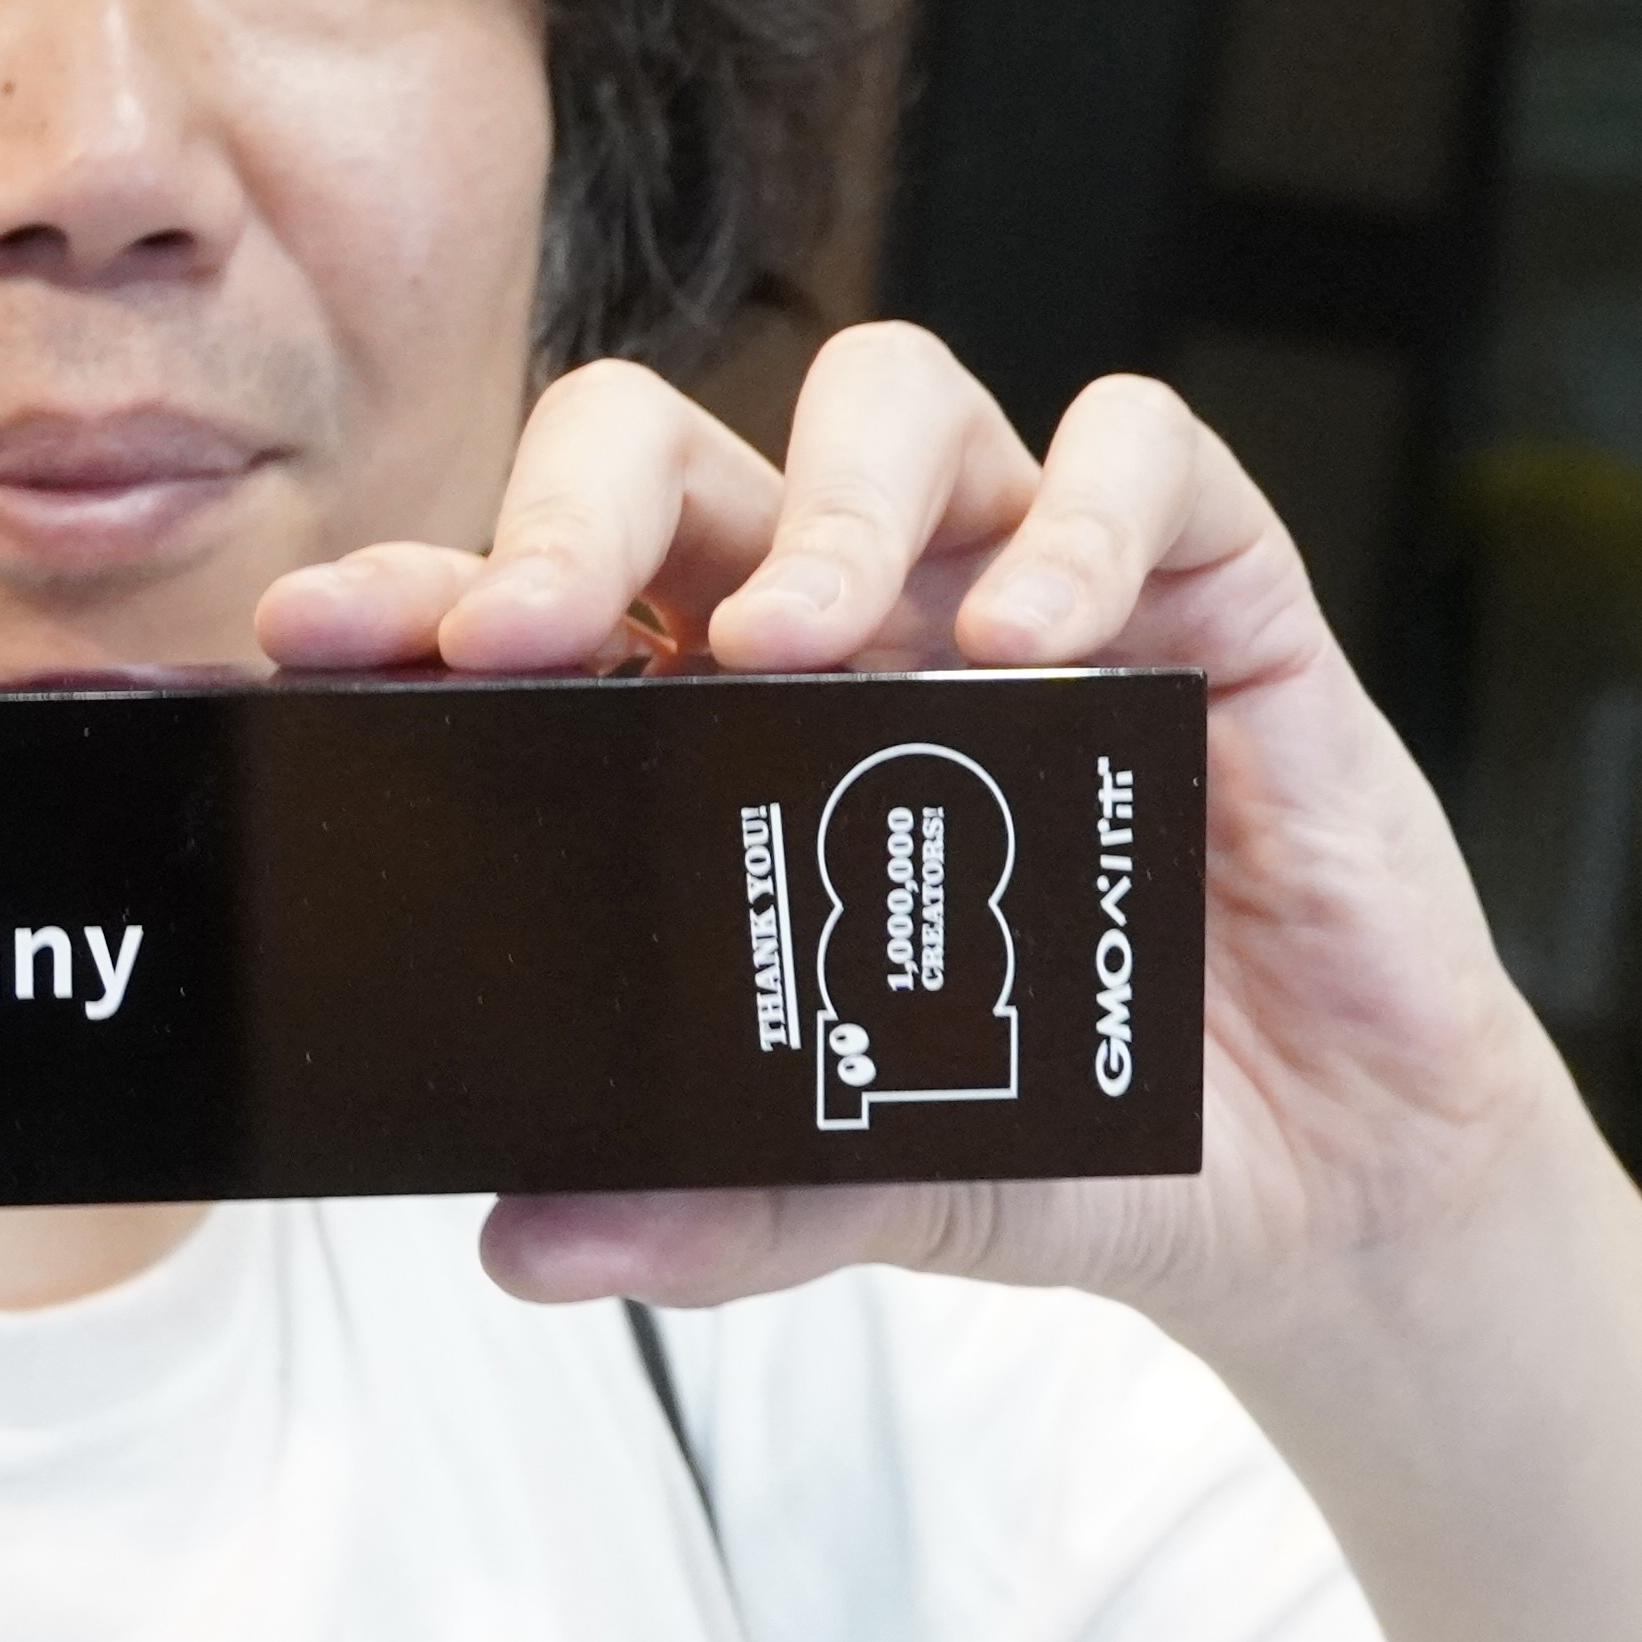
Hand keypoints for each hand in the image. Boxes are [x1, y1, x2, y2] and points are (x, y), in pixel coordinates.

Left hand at [251, 326, 1576, 1323]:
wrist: (1319, 1194)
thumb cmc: (1074, 1132)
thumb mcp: (873, 1183)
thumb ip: (714, 1205)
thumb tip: (526, 1240)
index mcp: (727, 727)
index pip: (551, 603)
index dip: (427, 589)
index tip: (321, 639)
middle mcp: (861, 624)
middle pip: (680, 453)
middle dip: (581, 507)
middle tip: (533, 631)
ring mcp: (1031, 587)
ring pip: (895, 401)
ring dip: (825, 499)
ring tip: (788, 641)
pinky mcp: (1215, 593)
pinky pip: (1146, 457)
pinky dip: (1080, 517)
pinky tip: (1031, 642)